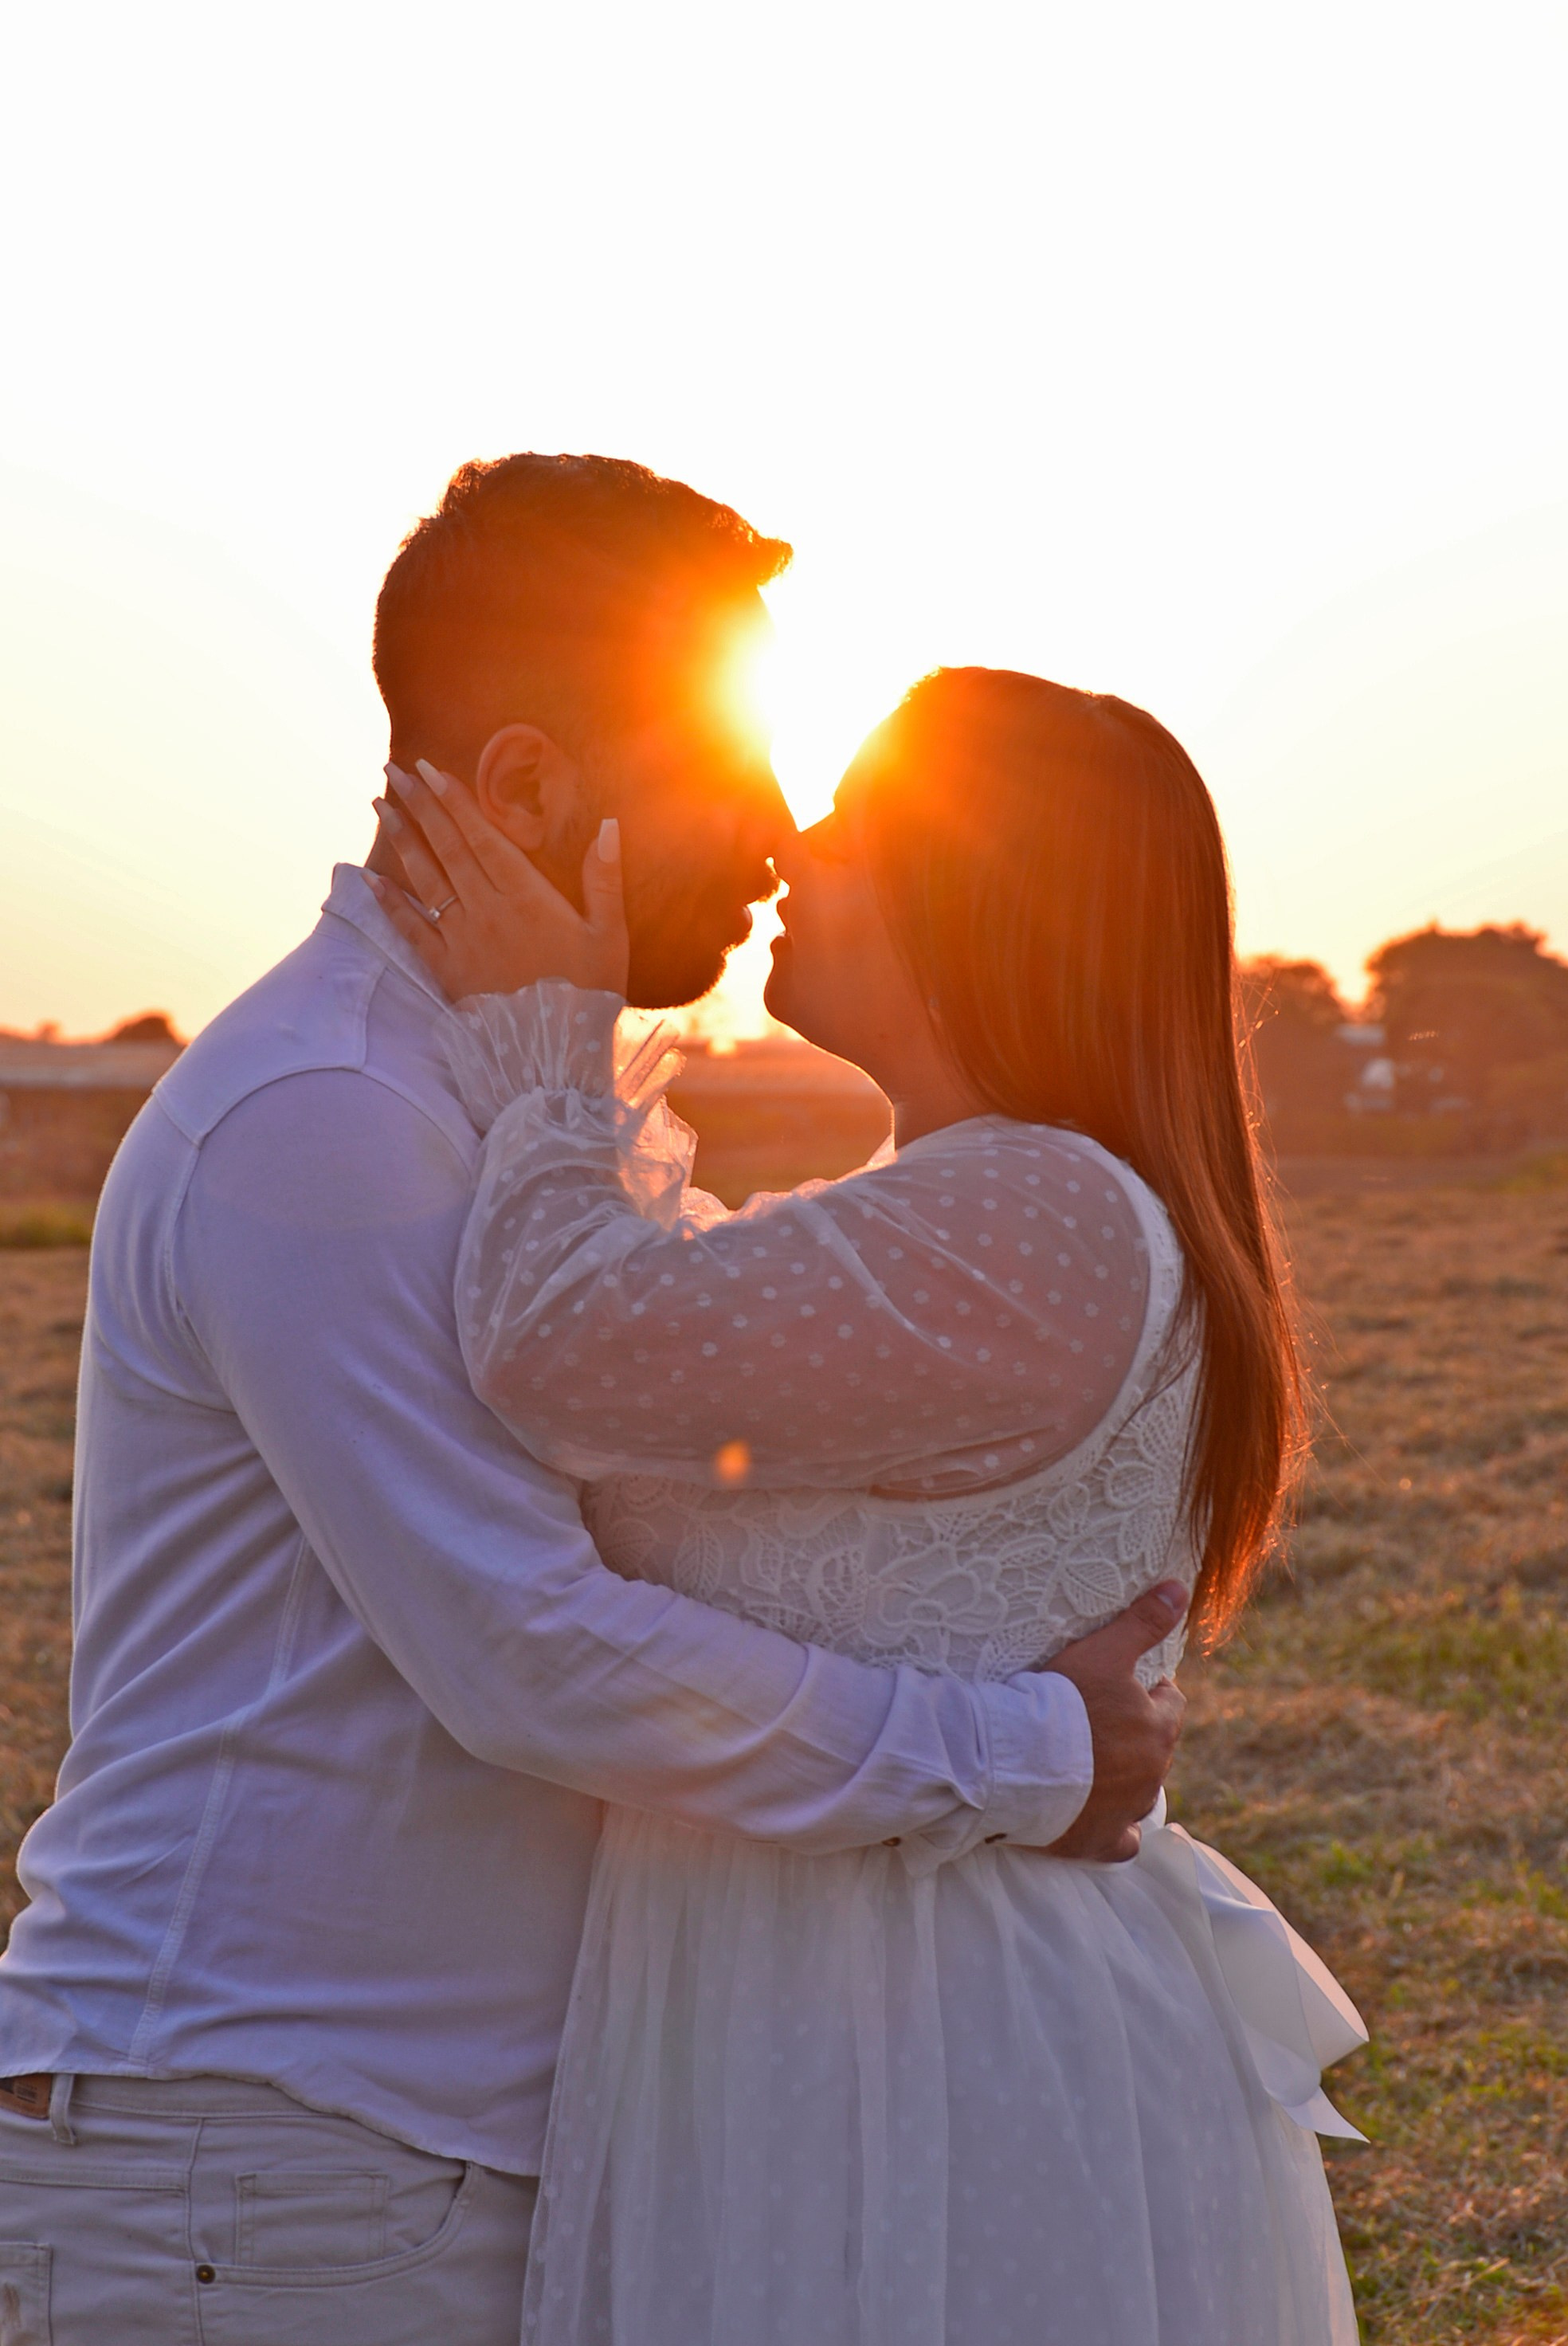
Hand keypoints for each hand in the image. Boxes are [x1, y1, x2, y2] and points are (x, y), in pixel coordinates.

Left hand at [366, 760, 629, 1002]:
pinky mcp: (447, 970)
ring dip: (401, 839)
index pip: (482, 836)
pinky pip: (411, 930)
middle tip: (395, 770)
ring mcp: (463, 940)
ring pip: (426, 879)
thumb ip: (605, 879)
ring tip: (380, 804)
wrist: (555, 1056)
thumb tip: (609, 825)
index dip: (455, 801)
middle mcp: (488, 911)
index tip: (430, 770)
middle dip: (419, 805)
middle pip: (447, 847)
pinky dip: (389, 903)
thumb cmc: (590, 994)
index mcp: (527, 896)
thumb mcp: (610, 935)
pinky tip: (369, 877)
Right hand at [1037, 1580, 1187, 1862]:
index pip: (1172, 1705)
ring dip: (1129, 1779)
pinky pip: (1123, 1842)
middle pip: (1157, 1748)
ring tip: (1099, 1763)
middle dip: (1139, 1734)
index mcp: (1157, 1729)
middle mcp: (1152, 1774)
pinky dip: (1118, 1830)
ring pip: (1143, 1793)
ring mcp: (1127, 1810)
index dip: (1155, 1692)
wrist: (1018, 1763)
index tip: (1136, 1684)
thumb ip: (1143, 1622)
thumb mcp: (1103, 1651)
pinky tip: (1104, 1817)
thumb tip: (1180, 1588)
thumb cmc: (1061, 1702)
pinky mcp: (1100, 1841)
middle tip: (1107, 1719)